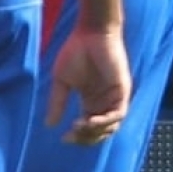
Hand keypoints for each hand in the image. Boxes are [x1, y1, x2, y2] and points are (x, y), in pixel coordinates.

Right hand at [45, 23, 130, 144]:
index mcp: (90, 101)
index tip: (63, 138)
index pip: (87, 128)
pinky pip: (119, 114)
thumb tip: (50, 125)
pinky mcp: (122, 91)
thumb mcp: (61, 81)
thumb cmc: (75, 51)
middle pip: (100, 132)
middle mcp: (104, 102)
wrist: (90, 33)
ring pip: (111, 127)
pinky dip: (106, 121)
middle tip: (71, 135)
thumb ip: (57, 103)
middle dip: (86, 138)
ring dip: (96, 132)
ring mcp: (114, 98)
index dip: (77, 137)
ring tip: (79, 127)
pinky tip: (90, 121)